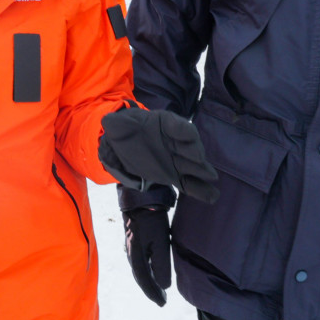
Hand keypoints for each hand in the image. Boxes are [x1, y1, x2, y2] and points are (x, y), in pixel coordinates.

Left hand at [99, 107, 218, 202]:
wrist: (124, 144)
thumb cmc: (124, 130)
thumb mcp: (116, 124)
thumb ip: (114, 123)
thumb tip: (107, 122)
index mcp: (164, 125)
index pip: (177, 126)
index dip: (184, 132)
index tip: (191, 138)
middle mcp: (175, 141)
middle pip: (190, 147)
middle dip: (196, 155)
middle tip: (202, 164)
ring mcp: (177, 159)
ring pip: (193, 167)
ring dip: (203, 173)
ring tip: (212, 181)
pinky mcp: (173, 174)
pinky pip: (189, 183)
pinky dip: (200, 190)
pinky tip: (212, 197)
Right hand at [123, 206, 171, 305]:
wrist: (139, 199)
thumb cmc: (151, 221)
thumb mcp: (161, 243)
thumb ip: (162, 266)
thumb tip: (164, 286)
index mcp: (136, 258)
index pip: (145, 282)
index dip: (154, 293)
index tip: (163, 303)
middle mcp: (131, 255)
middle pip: (141, 278)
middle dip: (151, 289)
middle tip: (162, 299)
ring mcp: (130, 248)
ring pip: (140, 270)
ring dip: (149, 280)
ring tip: (159, 288)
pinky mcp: (133, 241)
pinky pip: (139, 262)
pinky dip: (147, 270)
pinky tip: (152, 270)